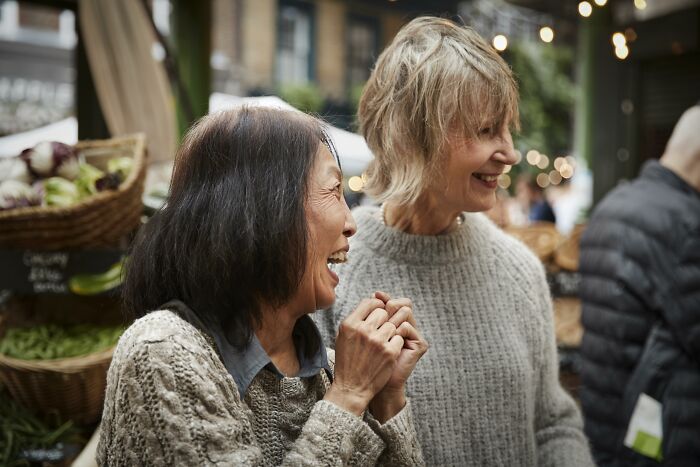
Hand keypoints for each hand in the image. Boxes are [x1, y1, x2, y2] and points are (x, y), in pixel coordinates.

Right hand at [324, 297, 403, 416]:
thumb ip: (356, 319)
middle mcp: (363, 330)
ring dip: (391, 331)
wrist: (352, 388)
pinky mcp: (390, 352)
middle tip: (381, 328)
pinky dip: (396, 343)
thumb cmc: (347, 361)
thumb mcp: (343, 337)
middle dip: (384, 318)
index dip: (377, 305)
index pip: (369, 302)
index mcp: (350, 324)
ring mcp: (378, 341)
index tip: (379, 311)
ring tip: (385, 340)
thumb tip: (372, 301)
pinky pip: (399, 338)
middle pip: (383, 311)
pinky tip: (388, 351)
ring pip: (393, 324)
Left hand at [369, 292, 428, 422]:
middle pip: (403, 302)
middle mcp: (406, 326)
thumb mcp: (365, 331)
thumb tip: (375, 293)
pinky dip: (395, 331)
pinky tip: (388, 340)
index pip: (393, 300)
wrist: (368, 383)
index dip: (384, 298)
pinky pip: (406, 326)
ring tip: (381, 329)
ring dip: (391, 317)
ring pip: (406, 311)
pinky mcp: (419, 345)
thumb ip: (371, 313)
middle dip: (388, 305)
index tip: (376, 295)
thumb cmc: (364, 358)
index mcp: (394, 322)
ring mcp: (413, 335)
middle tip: (378, 314)